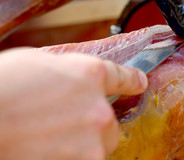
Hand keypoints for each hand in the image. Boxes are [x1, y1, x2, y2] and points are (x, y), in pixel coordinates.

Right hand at [0, 48, 146, 159]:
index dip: (132, 80)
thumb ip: (66, 74)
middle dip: (95, 127)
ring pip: (99, 148)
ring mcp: (92, 141)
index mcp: (90, 74)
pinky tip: (47, 151)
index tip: (139, 83)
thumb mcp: (37, 64)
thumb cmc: (3, 85)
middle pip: (110, 123)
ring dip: (82, 146)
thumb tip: (72, 82)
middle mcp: (98, 108)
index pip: (123, 77)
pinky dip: (71, 156)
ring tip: (50, 141)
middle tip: (66, 127)